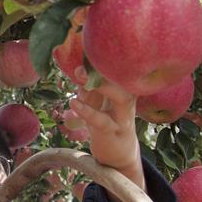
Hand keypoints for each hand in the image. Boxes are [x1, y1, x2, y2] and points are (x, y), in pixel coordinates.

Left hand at [67, 66, 145, 193]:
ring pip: (121, 98)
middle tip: (85, 61)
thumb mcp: (96, 103)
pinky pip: (102, 121)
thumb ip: (88, 88)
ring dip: (102, 86)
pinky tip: (73, 103)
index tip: (88, 46)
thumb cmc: (106, 122)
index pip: (119, 70)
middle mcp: (128, 100)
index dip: (105, 58)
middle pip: (126, 80)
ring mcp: (123, 117)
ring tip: (81, 77)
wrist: (118, 154)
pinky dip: (87, 111)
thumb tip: (78, 69)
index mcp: (124, 90)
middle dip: (106, 68)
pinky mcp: (114, 133)